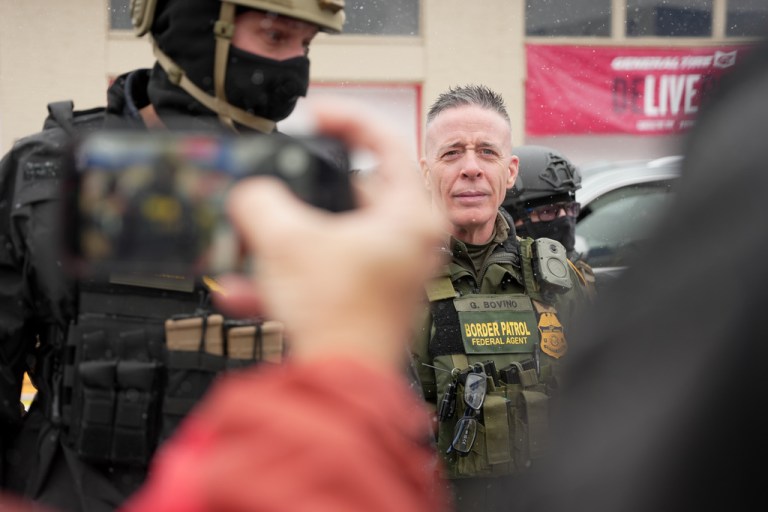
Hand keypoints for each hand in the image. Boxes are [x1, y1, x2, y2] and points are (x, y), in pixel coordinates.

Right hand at [214, 98, 444, 368]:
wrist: (340, 388)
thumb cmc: (337, 318)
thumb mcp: (285, 241)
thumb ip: (260, 202)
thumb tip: (250, 196)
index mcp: (409, 215)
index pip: (386, 142)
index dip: (346, 120)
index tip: (314, 117)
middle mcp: (409, 241)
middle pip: (353, 194)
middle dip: (302, 196)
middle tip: (276, 187)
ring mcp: (389, 270)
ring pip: (331, 237)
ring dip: (284, 243)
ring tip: (245, 245)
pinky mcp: (367, 297)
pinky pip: (323, 273)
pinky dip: (287, 278)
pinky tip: (241, 292)